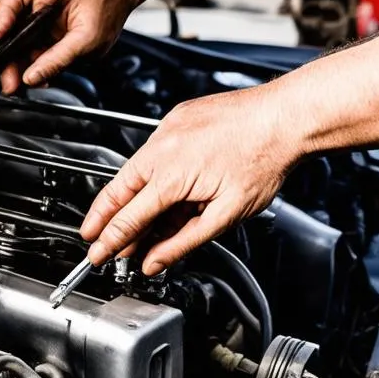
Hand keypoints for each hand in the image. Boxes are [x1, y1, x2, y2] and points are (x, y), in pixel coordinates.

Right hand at [0, 0, 151, 92]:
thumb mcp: (87, 35)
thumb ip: (57, 58)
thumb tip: (32, 76)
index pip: (2, 11)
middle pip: (0, 31)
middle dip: (0, 59)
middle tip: (6, 81)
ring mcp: (30, 13)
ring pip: (10, 44)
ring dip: (12, 66)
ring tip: (16, 84)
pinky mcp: (37, 28)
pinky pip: (24, 49)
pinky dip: (26, 64)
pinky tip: (33, 76)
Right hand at [80, 86, 298, 272]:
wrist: (286, 117)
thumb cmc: (264, 158)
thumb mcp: (225, 214)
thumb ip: (183, 241)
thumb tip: (155, 261)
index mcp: (171, 176)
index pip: (129, 218)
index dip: (110, 241)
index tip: (98, 254)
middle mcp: (161, 149)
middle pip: (118, 191)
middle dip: (101, 219)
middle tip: (92, 238)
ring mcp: (166, 130)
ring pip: (133, 171)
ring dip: (125, 199)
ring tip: (125, 224)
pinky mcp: (175, 120)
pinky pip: (150, 153)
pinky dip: (146, 175)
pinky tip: (155, 194)